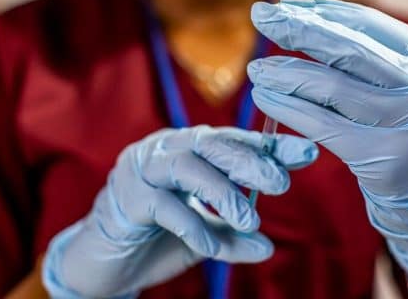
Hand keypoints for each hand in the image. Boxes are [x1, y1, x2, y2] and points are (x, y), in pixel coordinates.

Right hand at [42, 125, 317, 297]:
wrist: (101, 265)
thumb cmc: (155, 240)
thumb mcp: (205, 239)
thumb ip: (234, 236)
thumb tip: (267, 246)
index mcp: (187, 150)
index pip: (232, 141)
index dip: (268, 145)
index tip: (305, 153)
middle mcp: (165, 150)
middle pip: (211, 143)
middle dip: (250, 160)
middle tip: (281, 183)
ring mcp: (141, 169)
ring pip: (186, 165)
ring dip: (222, 191)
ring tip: (248, 219)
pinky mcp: (122, 197)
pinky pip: (161, 204)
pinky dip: (191, 225)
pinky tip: (211, 248)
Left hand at [248, 0, 407, 286]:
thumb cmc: (406, 130)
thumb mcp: (405, 87)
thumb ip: (368, 55)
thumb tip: (304, 15)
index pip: (370, 24)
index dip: (322, 11)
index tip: (284, 3)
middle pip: (350, 50)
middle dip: (299, 30)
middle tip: (261, 16)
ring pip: (332, 88)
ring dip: (286, 74)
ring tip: (257, 70)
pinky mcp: (383, 158)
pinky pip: (323, 125)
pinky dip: (289, 109)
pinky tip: (266, 99)